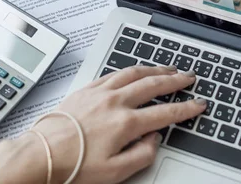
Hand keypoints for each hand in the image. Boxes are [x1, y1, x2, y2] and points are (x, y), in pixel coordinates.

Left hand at [0, 65, 204, 183]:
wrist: (43, 152)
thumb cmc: (75, 164)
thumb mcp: (115, 172)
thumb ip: (142, 155)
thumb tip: (154, 140)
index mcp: (126, 123)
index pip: (165, 112)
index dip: (186, 108)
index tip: (198, 104)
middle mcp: (116, 102)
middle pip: (153, 85)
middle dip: (175, 80)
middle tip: (188, 77)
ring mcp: (101, 92)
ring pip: (134, 73)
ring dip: (154, 69)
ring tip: (167, 68)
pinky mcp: (88, 88)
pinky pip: (114, 73)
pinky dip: (130, 69)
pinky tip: (134, 70)